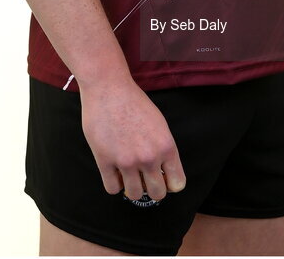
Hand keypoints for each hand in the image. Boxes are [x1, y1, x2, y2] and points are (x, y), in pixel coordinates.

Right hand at [79, 76, 186, 200]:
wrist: (109, 88)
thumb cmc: (134, 102)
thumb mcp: (159, 124)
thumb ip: (162, 148)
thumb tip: (163, 172)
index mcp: (166, 146)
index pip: (177, 184)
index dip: (169, 183)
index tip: (162, 177)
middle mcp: (149, 157)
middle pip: (157, 194)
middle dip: (151, 188)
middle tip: (144, 177)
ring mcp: (126, 161)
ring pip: (134, 195)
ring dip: (131, 186)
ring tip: (128, 173)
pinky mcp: (105, 161)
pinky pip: (112, 188)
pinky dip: (114, 183)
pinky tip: (114, 170)